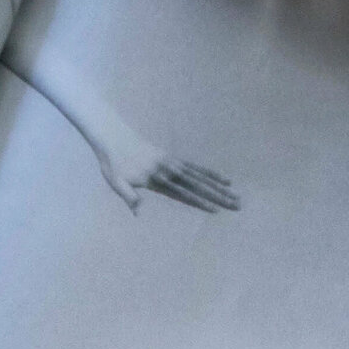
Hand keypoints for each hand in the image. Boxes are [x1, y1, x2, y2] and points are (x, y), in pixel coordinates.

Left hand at [97, 138, 238, 214]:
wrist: (113, 136)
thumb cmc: (112, 163)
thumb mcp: (116, 181)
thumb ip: (128, 195)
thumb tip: (138, 212)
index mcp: (157, 178)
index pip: (183, 192)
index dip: (199, 201)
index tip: (214, 209)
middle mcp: (169, 169)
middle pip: (198, 184)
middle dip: (217, 195)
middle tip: (235, 204)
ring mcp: (173, 163)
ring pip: (201, 176)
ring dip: (219, 186)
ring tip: (235, 194)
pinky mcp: (173, 159)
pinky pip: (195, 167)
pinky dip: (210, 173)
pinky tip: (222, 179)